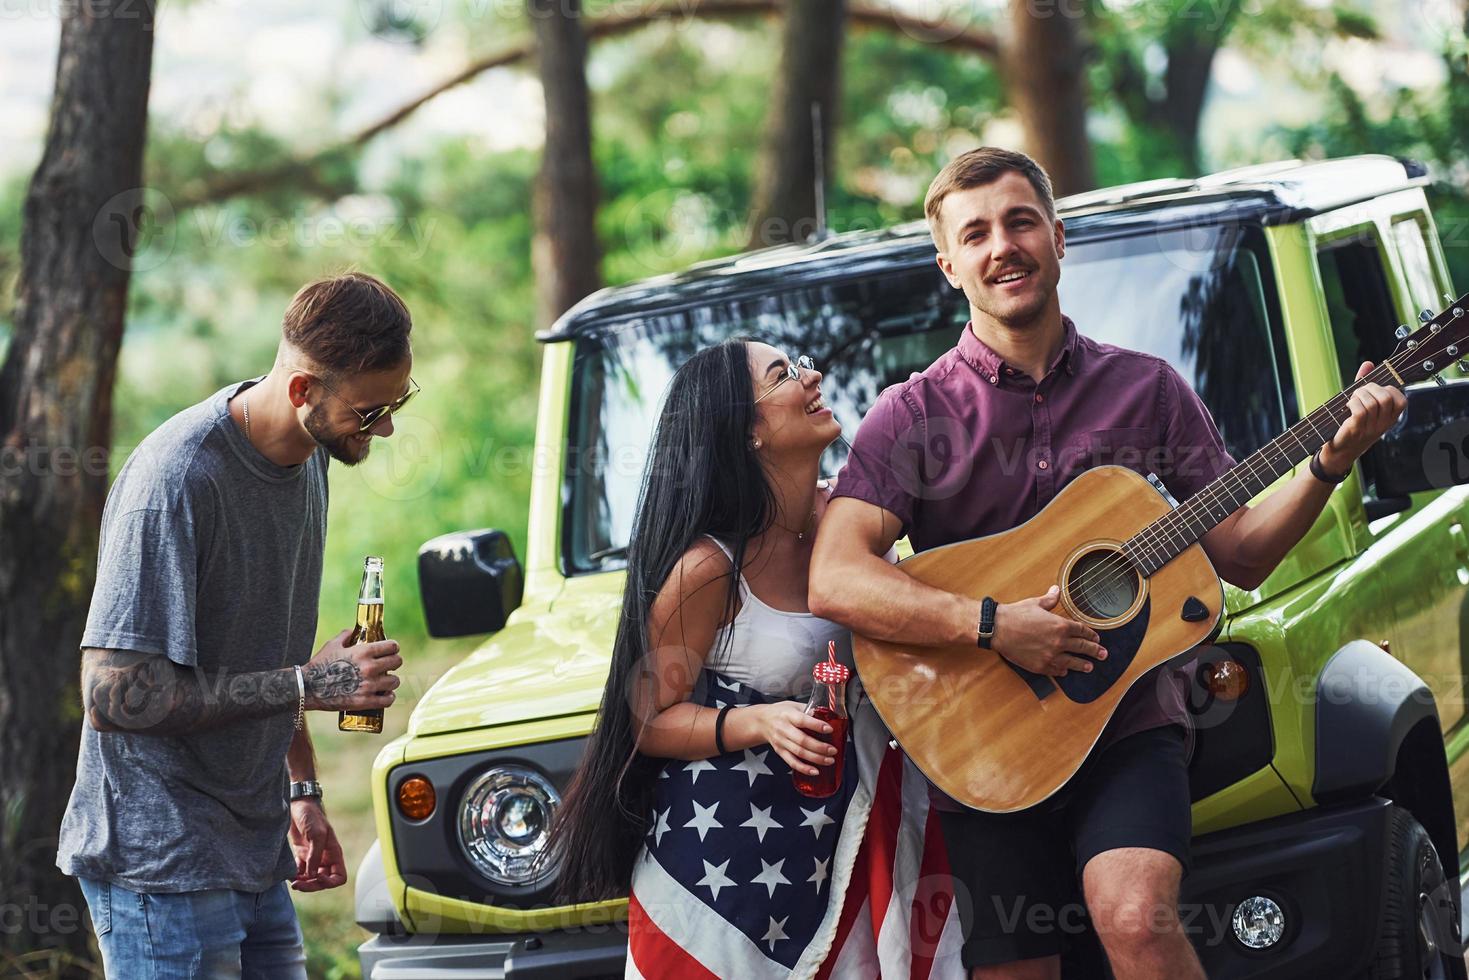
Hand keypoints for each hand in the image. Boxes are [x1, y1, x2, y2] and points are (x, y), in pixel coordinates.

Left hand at [288, 798, 347, 890]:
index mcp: (334, 853)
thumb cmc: (311, 815)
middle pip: (322, 882)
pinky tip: (288, 874)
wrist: (297, 804)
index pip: (339, 877)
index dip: (329, 883)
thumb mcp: (317, 834)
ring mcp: (313, 857)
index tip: (317, 878)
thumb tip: (311, 876)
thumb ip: (315, 856)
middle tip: (298, 885)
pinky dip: (295, 876)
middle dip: (311, 886)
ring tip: (292, 882)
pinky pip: (300, 872)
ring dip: (302, 883)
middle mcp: (324, 858)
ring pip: (310, 879)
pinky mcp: (301, 855)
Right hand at [302, 628, 401, 711]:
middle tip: (389, 665)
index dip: (393, 647)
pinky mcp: (364, 702)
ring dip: (392, 681)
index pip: (392, 646)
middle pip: (397, 662)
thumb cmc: (319, 664)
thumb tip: (355, 630)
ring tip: (387, 681)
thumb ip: (347, 635)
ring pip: (395, 681)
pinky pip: (388, 700)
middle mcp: (369, 667)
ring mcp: (368, 686)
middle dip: (394, 662)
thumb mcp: (333, 645)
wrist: (307, 688)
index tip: (392, 650)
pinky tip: (386, 695)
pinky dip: (389, 698)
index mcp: (363, 651)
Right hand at [751, 703, 837, 776]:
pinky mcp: (780, 751)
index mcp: (788, 715)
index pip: (803, 720)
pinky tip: (815, 771)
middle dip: (819, 747)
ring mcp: (781, 741)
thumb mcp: (794, 705)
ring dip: (816, 758)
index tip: (829, 729)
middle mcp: (783, 729)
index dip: (816, 726)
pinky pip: (792, 762)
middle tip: (833, 750)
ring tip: (829, 760)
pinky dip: (803, 768)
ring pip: (799, 752)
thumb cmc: (781, 712)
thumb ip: (808, 710)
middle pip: (802, 740)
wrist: (761, 721)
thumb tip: (826, 715)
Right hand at [991, 586, 1106, 677]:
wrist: (998, 628)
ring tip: (1089, 667)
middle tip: (1103, 654)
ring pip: (1072, 662)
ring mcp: (1050, 655)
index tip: (1096, 638)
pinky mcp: (1040, 666)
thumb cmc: (1015, 614)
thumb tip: (1056, 590)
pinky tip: (1066, 671)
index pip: (1082, 631)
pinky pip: (1056, 670)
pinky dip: (1062, 671)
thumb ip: (1050, 599)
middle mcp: (1059, 642)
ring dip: (1082, 665)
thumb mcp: (1036, 603)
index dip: (1091, 635)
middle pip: (1083, 647)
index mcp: (1060, 625)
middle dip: (1095, 651)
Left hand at [1318, 361, 1407, 475]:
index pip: (1401, 400)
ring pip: (1372, 402)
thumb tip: (1368, 364)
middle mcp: (1382, 424)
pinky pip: (1360, 411)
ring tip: (1351, 401)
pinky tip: (1347, 407)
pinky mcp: (1356, 430)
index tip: (1375, 390)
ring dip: (1358, 395)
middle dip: (1370, 388)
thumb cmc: (1350, 425)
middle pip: (1385, 397)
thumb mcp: (1361, 404)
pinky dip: (1352, 403)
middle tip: (1358, 393)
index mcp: (1389, 418)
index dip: (1389, 389)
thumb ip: (1365, 383)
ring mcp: (1370, 428)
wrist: (1337, 452)